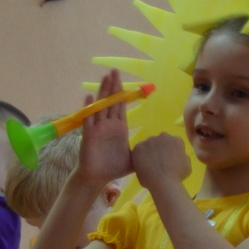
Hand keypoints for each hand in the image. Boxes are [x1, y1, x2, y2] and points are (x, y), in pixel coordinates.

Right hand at [77, 70, 133, 186]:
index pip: (120, 107)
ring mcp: (98, 128)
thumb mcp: (134, 157)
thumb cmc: (115, 167)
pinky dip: (88, 108)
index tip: (121, 80)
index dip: (121, 93)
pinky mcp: (89, 135)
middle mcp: (108, 125)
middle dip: (113, 87)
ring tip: (105, 78)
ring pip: (100, 106)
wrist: (99, 177)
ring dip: (102, 92)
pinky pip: (88, 120)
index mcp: (119, 128)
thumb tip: (159, 150)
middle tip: (114, 70)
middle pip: (110, 102)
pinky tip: (89, 97)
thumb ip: (144, 151)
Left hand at [130, 133, 191, 189]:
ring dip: (150, 151)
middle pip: (160, 141)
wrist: (163, 183)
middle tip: (160, 161)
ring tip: (150, 164)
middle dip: (160, 148)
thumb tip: (178, 154)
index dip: (172, 151)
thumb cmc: (178, 176)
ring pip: (149, 144)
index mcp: (176, 140)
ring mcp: (149, 141)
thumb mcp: (187, 164)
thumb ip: (182, 155)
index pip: (173, 142)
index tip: (170, 159)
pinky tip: (144, 165)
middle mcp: (163, 136)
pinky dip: (140, 156)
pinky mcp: (138, 147)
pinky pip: (139, 150)